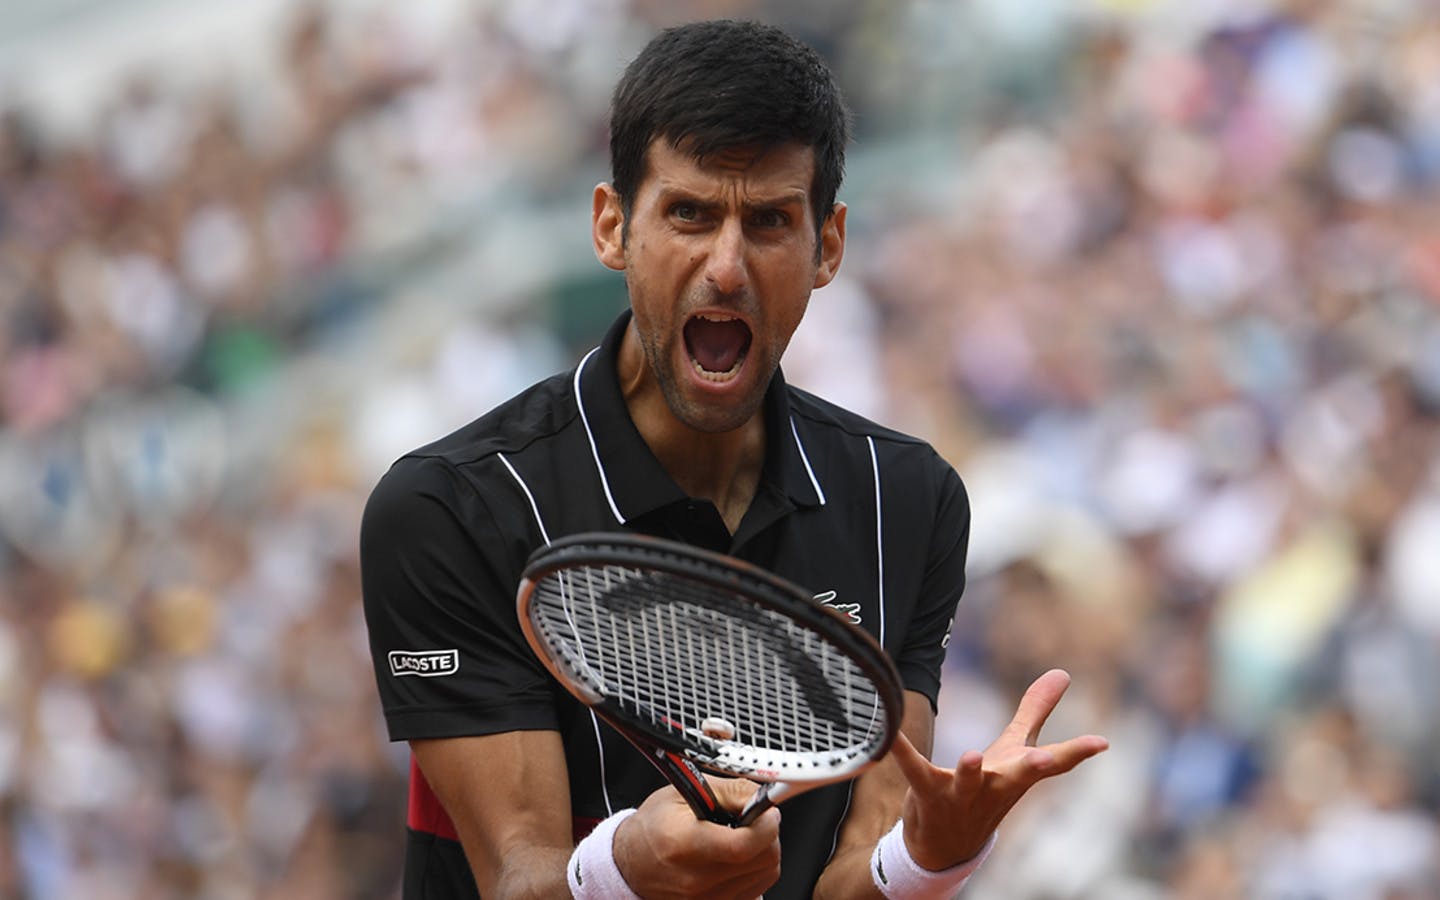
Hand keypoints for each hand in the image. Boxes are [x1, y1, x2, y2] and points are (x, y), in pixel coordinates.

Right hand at [614, 777, 781, 898]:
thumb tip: (763, 796)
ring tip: (741, 837)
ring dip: (763, 853)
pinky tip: (736, 858)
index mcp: (685, 844)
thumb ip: (730, 791)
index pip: (743, 845)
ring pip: (765, 875)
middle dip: (768, 835)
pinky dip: (755, 872)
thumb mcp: (684, 793)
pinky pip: (756, 890)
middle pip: (762, 861)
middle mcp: (695, 879)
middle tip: (755, 820)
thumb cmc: (654, 827)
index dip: (766, 826)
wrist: (630, 864)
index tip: (768, 811)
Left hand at [892, 668, 1108, 869]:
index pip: (1054, 764)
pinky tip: (888, 733)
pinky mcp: (929, 793)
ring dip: (970, 772)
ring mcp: (963, 794)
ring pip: (968, 782)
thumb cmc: (990, 788)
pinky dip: (901, 751)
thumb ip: (1036, 711)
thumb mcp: (1014, 749)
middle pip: (1018, 778)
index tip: (1102, 743)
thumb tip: (1062, 673)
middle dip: (1034, 768)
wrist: (948, 846)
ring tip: (972, 756)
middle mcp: (995, 787)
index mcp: (1018, 774)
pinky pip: (914, 770)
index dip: (1077, 753)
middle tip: (1045, 760)